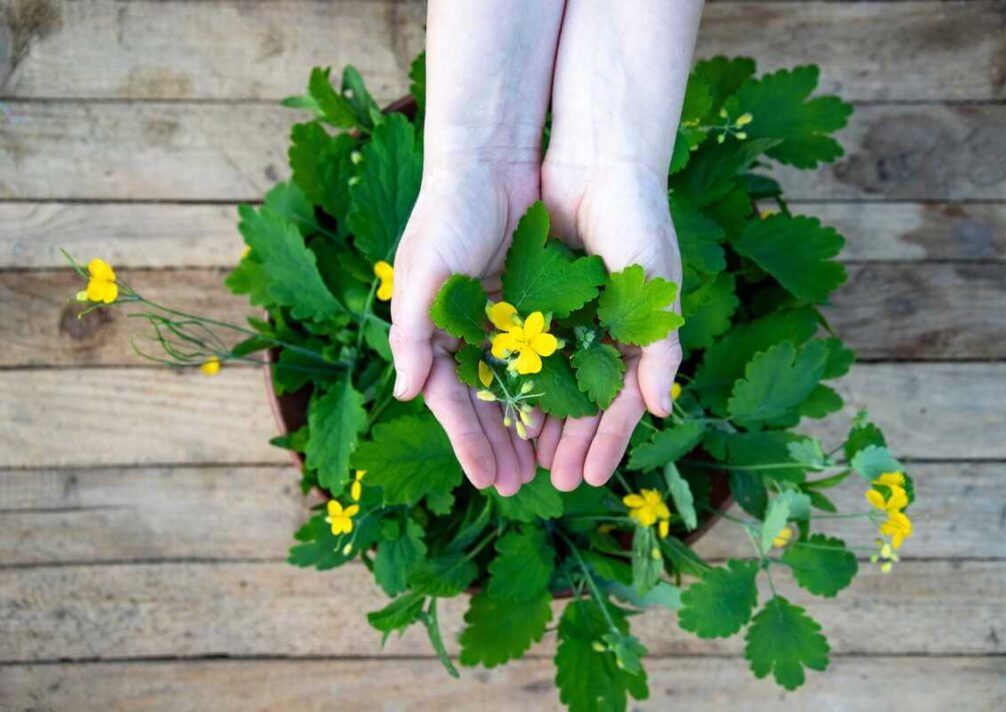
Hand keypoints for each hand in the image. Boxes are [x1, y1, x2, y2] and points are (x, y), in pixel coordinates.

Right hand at [390, 162, 542, 494]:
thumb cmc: (447, 215)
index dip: (468, 442)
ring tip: (544, 466)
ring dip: (526, 425)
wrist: (491, 161)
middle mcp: (465, 332)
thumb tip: (406, 394)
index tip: (486, 482)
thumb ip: (413, 335)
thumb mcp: (423, 274)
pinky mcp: (533, 301)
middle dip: (499, 446)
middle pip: (484, 402)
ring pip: (515, 385)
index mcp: (433, 332)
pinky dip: (551, 386)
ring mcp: (500, 319)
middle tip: (519, 488)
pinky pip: (543, 355)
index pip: (451, 400)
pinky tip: (566, 416)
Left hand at [537, 161, 683, 489]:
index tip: (588, 478)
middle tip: (549, 482)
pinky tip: (501, 409)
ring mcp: (565, 319)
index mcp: (634, 338)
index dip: (605, 442)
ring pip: (548, 383)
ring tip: (523, 460)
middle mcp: (599, 335)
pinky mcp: (531, 298)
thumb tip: (659, 411)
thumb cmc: (638, 223)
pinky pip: (520, 349)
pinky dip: (513, 379)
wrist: (599, 162)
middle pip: (580, 403)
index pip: (619, 404)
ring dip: (538, 422)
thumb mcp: (655, 288)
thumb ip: (659, 350)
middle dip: (566, 443)